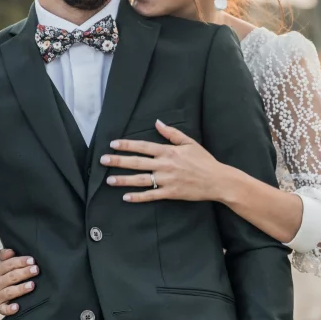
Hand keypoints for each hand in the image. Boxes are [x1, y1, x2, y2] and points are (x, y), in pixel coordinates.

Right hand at [0, 248, 38, 314]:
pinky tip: (17, 307)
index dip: (21, 261)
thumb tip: (11, 251)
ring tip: (32, 285)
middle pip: (11, 277)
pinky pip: (3, 309)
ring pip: (10, 292)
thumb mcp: (0, 260)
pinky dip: (9, 309)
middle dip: (24, 273)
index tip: (32, 260)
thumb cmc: (2, 271)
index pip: (9, 264)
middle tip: (36, 270)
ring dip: (21, 289)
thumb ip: (4, 254)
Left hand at [101, 120, 225, 202]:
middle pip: (137, 162)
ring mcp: (167, 180)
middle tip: (102, 160)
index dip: (127, 145)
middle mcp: (165, 165)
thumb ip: (172, 133)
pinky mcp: (171, 193)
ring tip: (109, 180)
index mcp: (169, 151)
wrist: (217, 180)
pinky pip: (151, 195)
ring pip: (141, 179)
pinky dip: (138, 197)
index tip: (113, 144)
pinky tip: (126, 197)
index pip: (143, 146)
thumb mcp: (190, 143)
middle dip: (118, 161)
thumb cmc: (204, 161)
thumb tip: (157, 123)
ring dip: (123, 180)